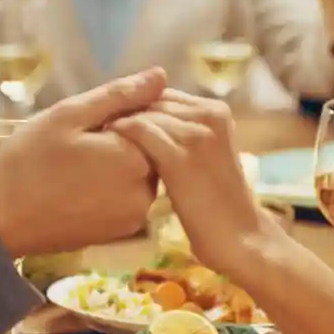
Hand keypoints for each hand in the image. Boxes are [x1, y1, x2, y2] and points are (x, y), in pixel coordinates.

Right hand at [0, 69, 166, 256]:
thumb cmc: (28, 160)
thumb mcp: (68, 115)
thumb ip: (119, 95)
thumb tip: (161, 75)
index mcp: (135, 157)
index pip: (152, 122)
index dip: (122, 113)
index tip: (90, 120)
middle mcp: (145, 191)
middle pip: (149, 150)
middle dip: (123, 138)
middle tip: (80, 141)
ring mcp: (134, 217)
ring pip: (140, 174)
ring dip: (119, 162)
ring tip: (78, 162)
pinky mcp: (121, 233)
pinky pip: (128, 198)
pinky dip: (112, 187)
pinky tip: (80, 184)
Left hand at [108, 90, 285, 281]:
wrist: (239, 238)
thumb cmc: (218, 205)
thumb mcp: (206, 158)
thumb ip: (184, 135)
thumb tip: (150, 121)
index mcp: (216, 111)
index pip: (163, 95)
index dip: (137, 106)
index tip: (112, 121)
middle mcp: (209, 114)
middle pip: (153, 100)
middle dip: (125, 110)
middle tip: (96, 128)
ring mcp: (197, 134)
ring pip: (144, 113)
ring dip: (118, 121)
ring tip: (94, 137)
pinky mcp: (181, 156)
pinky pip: (140, 131)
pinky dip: (119, 134)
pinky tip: (104, 147)